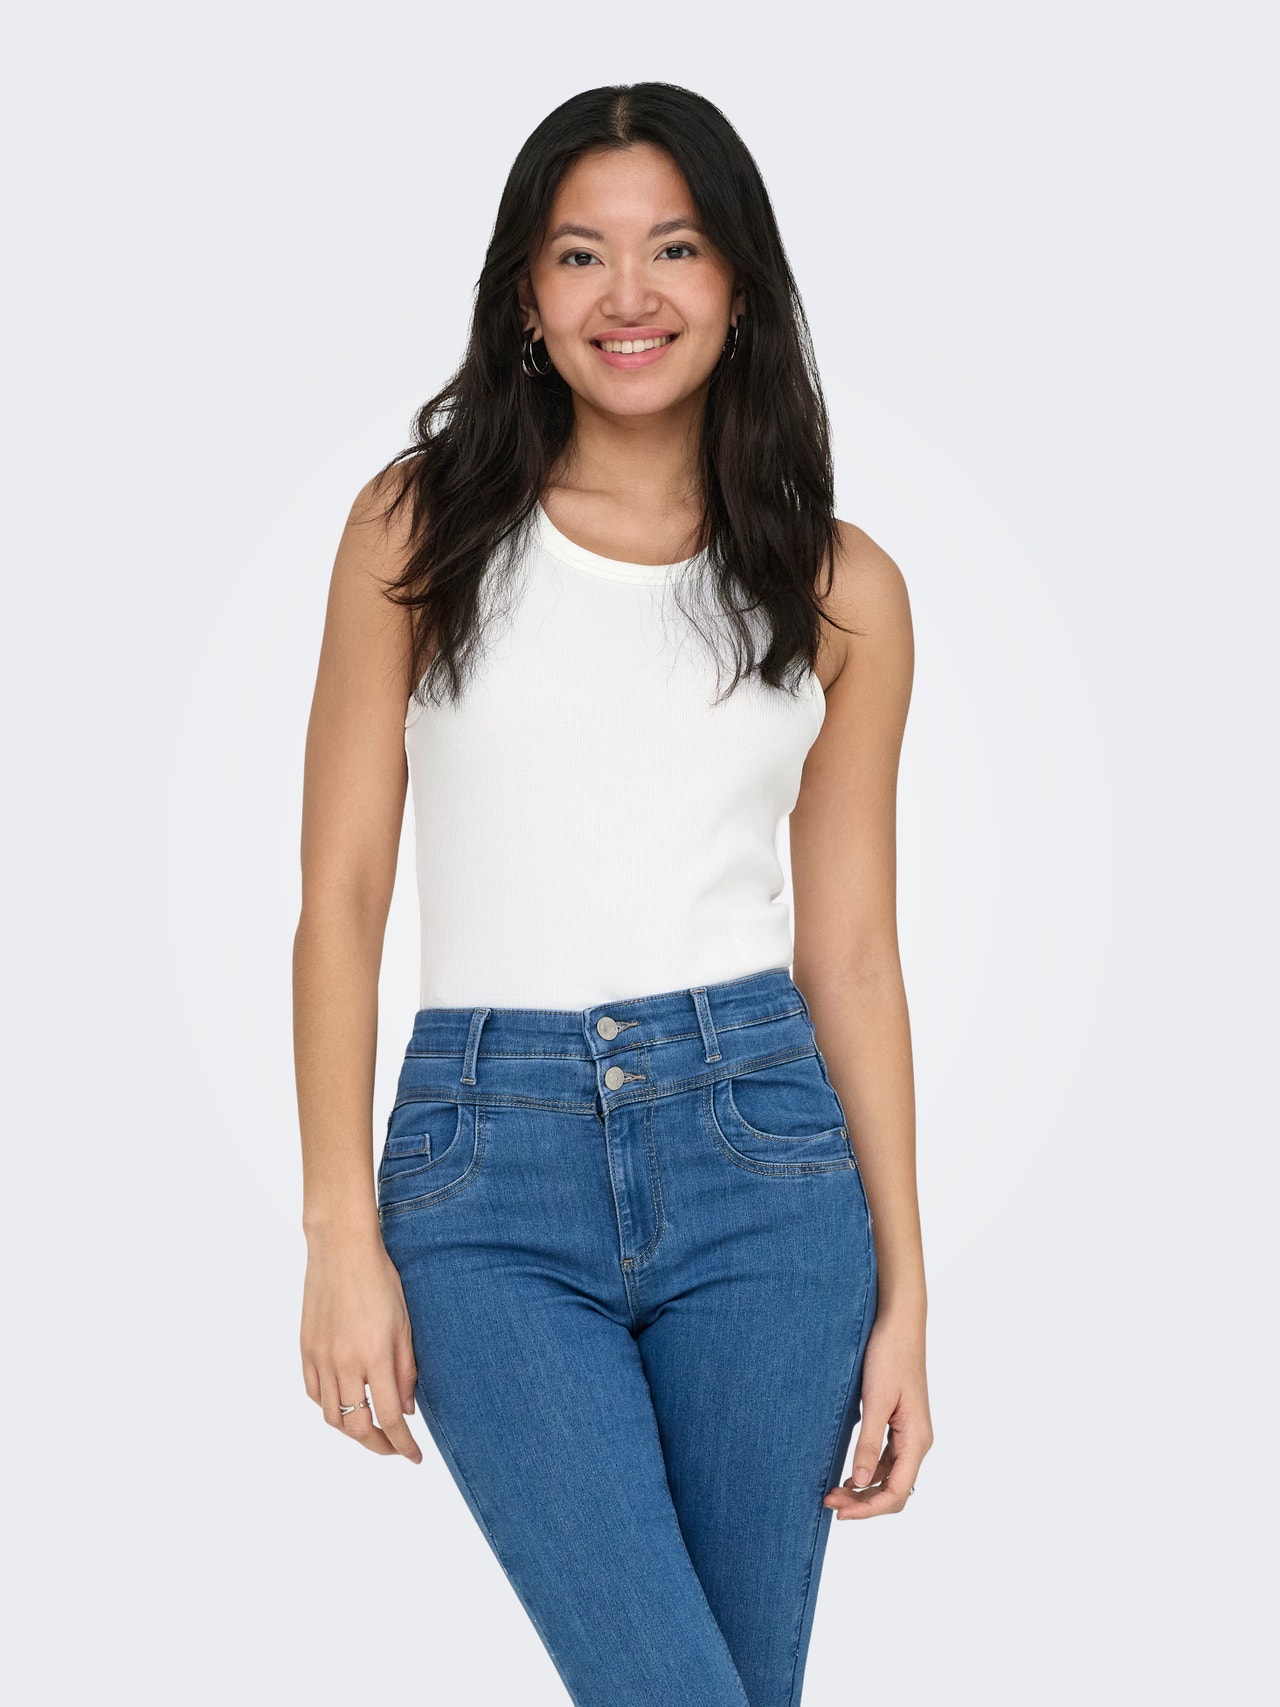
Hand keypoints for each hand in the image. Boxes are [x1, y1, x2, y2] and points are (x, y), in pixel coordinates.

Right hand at [300, 1235, 423, 1461]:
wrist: (341, 1250)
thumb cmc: (380, 1280)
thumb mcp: (405, 1324)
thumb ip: (407, 1370)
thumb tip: (407, 1410)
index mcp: (375, 1356)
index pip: (391, 1418)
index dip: (404, 1445)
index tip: (415, 1457)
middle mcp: (345, 1363)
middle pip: (358, 1427)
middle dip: (379, 1446)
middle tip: (394, 1448)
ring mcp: (321, 1358)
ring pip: (333, 1417)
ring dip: (353, 1431)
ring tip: (371, 1429)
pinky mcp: (306, 1350)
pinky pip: (315, 1395)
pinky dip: (331, 1409)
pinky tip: (346, 1404)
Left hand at [823, 1307, 931, 1518]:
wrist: (899, 1324)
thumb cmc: (889, 1356)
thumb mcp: (875, 1401)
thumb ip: (869, 1443)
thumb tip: (861, 1483)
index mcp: (917, 1439)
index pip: (897, 1492)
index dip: (869, 1509)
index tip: (839, 1512)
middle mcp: (918, 1441)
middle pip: (895, 1490)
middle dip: (864, 1503)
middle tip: (829, 1502)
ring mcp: (910, 1433)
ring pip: (890, 1477)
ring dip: (865, 1490)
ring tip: (833, 1491)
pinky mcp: (900, 1423)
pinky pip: (887, 1460)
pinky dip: (869, 1473)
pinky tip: (849, 1474)